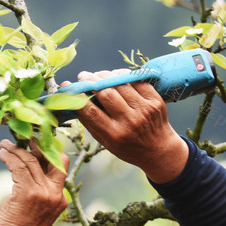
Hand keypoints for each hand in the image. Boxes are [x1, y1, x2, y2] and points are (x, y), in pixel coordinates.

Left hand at [0, 139, 68, 225]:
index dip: (49, 155)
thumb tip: (29, 174)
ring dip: (16, 150)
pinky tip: (2, 154)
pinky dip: (9, 157)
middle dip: (40, 148)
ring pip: (31, 161)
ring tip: (5, 146)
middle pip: (54, 159)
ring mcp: (42, 192)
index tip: (36, 148)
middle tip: (25, 141)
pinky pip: (18, 166)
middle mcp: (55, 193)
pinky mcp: (27, 191)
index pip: (60, 169)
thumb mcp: (38, 211)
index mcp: (60, 199)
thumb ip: (40, 194)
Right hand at [72, 70, 188, 182]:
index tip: (67, 87)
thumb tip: (73, 99)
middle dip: (91, 81)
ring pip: (121, 83)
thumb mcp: (105, 142)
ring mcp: (144, 110)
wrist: (158, 150)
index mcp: (114, 135)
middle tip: (83, 76)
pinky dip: (123, 75)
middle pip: (106, 93)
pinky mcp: (155, 101)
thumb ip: (91, 122)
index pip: (90, 111)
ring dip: (105, 75)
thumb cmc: (127, 146)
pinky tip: (116, 76)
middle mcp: (130, 122)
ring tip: (98, 76)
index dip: (76, 96)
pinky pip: (137, 80)